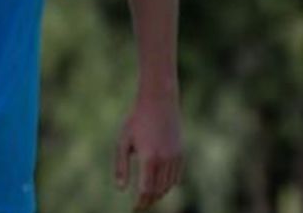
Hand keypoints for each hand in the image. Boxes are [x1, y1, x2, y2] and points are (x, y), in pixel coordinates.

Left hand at [114, 96, 183, 210]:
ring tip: (148, 197)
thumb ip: (122, 166)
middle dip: (149, 201)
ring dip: (159, 194)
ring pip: (169, 185)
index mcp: (149, 158)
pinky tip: (160, 185)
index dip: (141, 202)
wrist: (159, 101)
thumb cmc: (136, 119)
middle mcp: (165, 160)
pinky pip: (176, 176)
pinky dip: (168, 185)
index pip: (146, 190)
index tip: (134, 208)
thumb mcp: (123, 141)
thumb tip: (121, 189)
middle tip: (140, 206)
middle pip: (158, 191)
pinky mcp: (181, 153)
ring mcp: (175, 157)